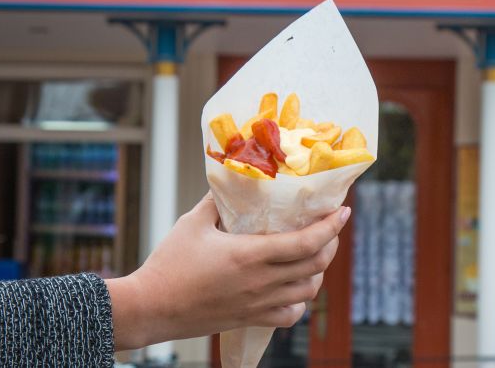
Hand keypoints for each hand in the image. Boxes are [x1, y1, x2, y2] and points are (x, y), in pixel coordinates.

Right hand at [106, 193, 349, 349]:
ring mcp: (258, 304)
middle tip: (329, 228)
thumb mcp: (192, 223)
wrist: (150, 308)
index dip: (331, 226)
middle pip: (316, 265)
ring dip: (318, 271)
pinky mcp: (250, 319)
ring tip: (314, 254)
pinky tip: (293, 288)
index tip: (343, 211)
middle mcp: (261, 281)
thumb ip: (216, 200)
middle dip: (330, 244)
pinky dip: (299, 301)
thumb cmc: (168, 263)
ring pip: (308, 291)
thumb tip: (233, 176)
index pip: (306, 242)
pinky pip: (289, 315)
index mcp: (250, 255)